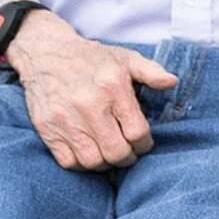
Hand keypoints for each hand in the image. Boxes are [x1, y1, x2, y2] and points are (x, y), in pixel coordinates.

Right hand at [6, 11, 178, 170]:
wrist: (46, 54)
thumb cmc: (92, 59)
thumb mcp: (126, 58)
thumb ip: (151, 71)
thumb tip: (172, 82)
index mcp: (113, 87)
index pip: (137, 132)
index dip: (145, 143)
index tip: (143, 143)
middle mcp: (89, 104)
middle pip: (116, 152)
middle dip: (128, 157)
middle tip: (129, 152)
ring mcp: (65, 118)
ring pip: (93, 161)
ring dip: (106, 163)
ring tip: (110, 153)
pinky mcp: (47, 128)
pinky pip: (68, 162)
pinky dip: (82, 164)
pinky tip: (90, 152)